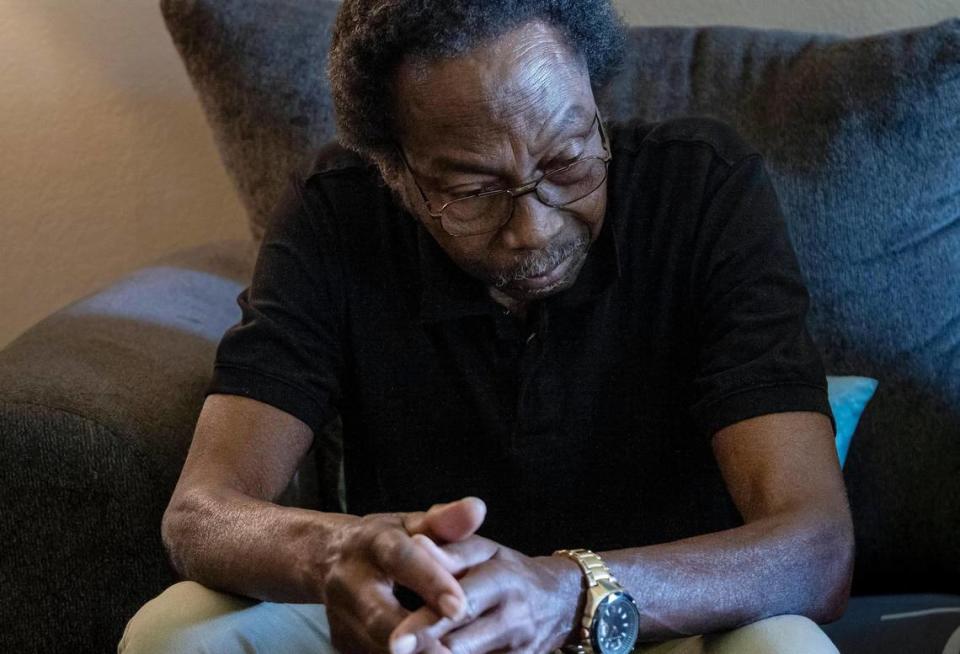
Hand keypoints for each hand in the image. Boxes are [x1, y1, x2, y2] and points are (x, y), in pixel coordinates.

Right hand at [321, 497, 487, 653]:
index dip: (430, 582)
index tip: (460, 606)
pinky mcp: (341, 644)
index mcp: (373, 544)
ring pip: (376, 647)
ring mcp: (341, 618)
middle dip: (417, 638)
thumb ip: (446, 521)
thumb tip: (478, 508)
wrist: (328, 558)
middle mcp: (350, 582)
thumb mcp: (412, 524)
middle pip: (379, 617)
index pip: (402, 560)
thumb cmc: (386, 540)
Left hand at [390, 538, 582, 653]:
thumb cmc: (508, 569)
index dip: (428, 624)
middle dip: (426, 652)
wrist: (561, 602)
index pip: (462, 604)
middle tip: (393, 652)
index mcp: (502, 581)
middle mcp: (512, 618)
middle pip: (460, 644)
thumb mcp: (485, 551)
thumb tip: (415, 543)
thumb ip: (451, 549)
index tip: (396, 640)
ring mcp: (517, 649)